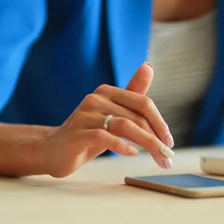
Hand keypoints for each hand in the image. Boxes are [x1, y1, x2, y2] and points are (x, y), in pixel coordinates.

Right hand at [40, 63, 173, 177]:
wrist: (53, 150)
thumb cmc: (89, 133)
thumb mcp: (114, 115)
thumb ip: (133, 94)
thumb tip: (148, 66)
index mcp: (107, 91)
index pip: (143, 103)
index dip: (160, 123)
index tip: (169, 142)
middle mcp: (96, 99)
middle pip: (137, 116)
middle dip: (156, 138)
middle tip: (166, 156)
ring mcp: (84, 115)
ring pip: (125, 126)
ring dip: (146, 143)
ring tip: (157, 157)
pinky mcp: (76, 133)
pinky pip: (104, 136)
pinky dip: (122, 146)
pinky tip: (132, 153)